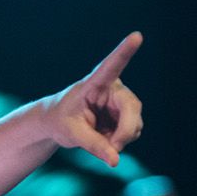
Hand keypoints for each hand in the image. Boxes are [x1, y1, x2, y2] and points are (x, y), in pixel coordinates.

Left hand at [37, 33, 144, 166]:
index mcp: (95, 83)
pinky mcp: (126, 115)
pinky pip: (132, 133)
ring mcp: (122, 102)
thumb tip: (115, 160)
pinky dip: (119, 142)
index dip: (124, 52)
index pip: (111, 66)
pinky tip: (105, 138)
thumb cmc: (61, 121)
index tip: (136, 36)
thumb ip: (93, 145)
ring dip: (120, 139)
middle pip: (132, 109)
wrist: (59, 124)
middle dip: (124, 133)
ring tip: (98, 139)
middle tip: (112, 150)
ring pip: (135, 125)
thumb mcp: (72, 134)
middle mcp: (113, 88)